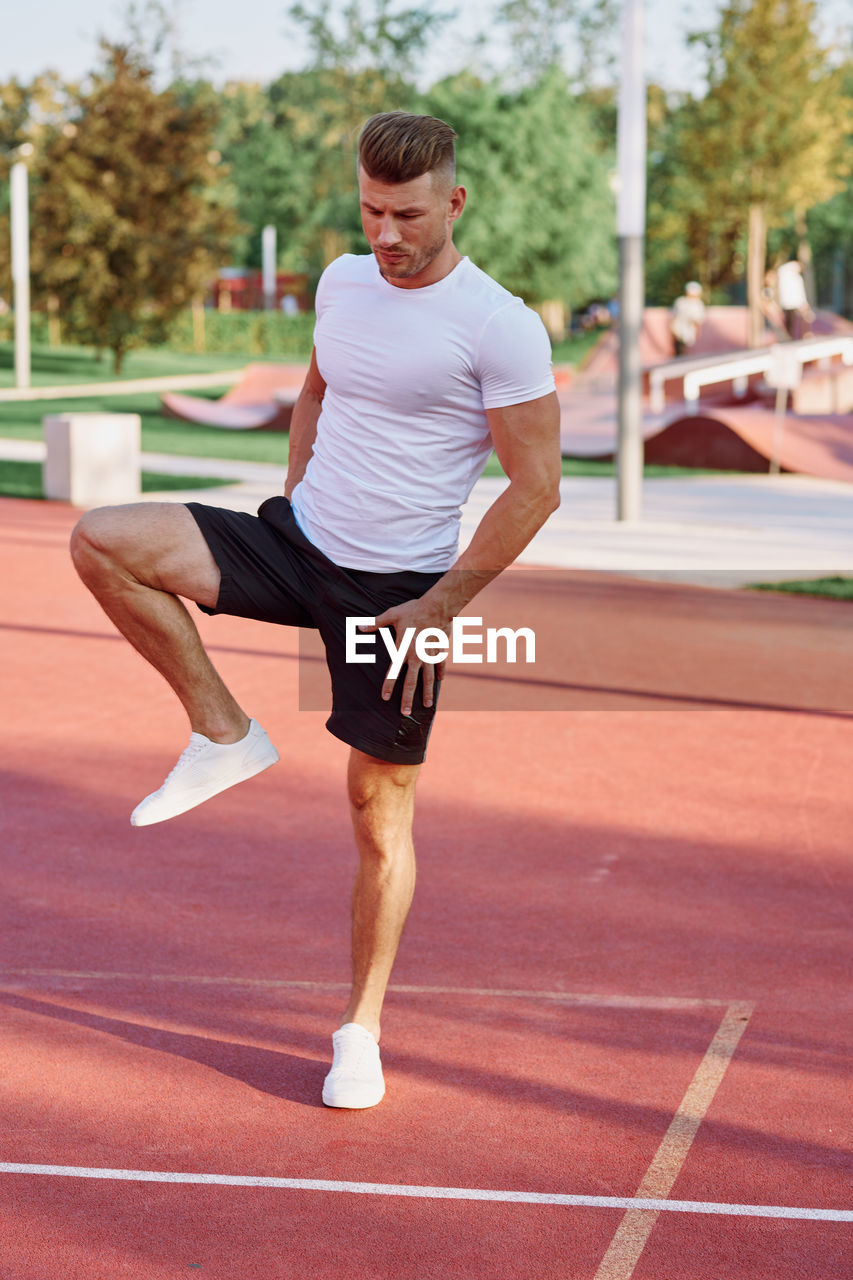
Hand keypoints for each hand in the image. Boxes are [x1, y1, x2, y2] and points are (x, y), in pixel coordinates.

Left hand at [359, 595, 453, 715]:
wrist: (437, 607)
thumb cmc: (413, 610)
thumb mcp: (392, 615)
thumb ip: (376, 623)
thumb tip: (360, 626)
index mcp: (402, 650)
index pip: (393, 673)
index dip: (388, 686)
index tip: (385, 698)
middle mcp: (416, 657)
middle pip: (411, 683)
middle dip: (407, 699)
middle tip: (406, 713)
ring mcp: (429, 656)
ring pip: (428, 679)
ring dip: (427, 693)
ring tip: (427, 705)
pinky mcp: (440, 651)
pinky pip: (440, 665)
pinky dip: (439, 674)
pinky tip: (439, 682)